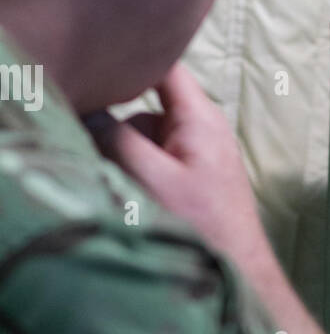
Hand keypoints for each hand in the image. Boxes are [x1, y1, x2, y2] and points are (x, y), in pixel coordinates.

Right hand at [82, 62, 269, 268]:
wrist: (237, 273)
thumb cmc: (203, 227)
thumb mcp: (153, 179)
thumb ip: (118, 139)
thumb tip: (87, 109)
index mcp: (199, 117)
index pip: (164, 66)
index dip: (131, 60)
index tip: (94, 65)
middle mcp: (201, 129)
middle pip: (143, 109)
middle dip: (116, 128)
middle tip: (96, 154)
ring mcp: (196, 155)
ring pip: (143, 141)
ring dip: (124, 159)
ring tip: (121, 190)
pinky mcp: (191, 180)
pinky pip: (153, 165)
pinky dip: (137, 176)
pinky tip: (132, 201)